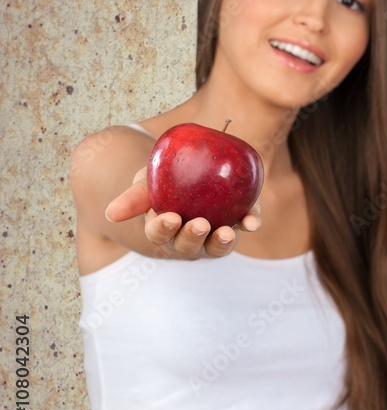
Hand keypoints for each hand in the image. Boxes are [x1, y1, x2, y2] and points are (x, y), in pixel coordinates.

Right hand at [105, 166, 260, 257]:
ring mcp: (214, 234)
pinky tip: (252, 222)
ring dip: (221, 242)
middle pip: (188, 246)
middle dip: (192, 237)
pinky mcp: (239, 222)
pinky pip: (245, 225)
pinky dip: (249, 224)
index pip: (159, 234)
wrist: (196, 163)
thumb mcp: (147, 181)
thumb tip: (111, 214)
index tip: (170, 217)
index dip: (163, 229)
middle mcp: (189, 238)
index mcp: (163, 228)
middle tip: (199, 224)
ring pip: (217, 247)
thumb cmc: (164, 177)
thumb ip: (134, 196)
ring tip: (226, 232)